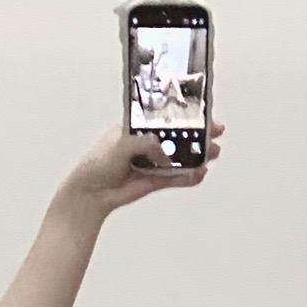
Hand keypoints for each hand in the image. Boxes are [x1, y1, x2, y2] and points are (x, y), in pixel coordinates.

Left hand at [55, 121, 225, 217]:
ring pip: (180, 157)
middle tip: (215, 133)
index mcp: (138, 128)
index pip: (165, 118)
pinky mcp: (154, 180)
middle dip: (197, 134)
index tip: (201, 114)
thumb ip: (144, 144)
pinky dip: (188, 176)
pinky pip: (176, 178)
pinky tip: (200, 173)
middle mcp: (147, 143)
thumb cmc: (98, 163)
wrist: (92, 192)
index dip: (183, 115)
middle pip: (177, 136)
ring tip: (213, 154)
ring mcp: (152, 162)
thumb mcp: (121, 144)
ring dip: (197, 155)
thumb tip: (164, 152)